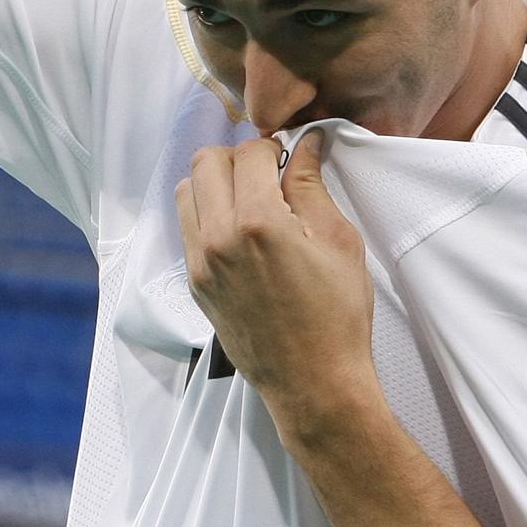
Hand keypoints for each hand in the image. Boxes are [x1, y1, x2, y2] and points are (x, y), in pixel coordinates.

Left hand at [175, 130, 377, 429]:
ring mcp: (200, 262)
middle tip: (267, 175)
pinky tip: (238, 230)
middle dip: (238, 158)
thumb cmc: (337, 315)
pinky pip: (187, 227)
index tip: (288, 159)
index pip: (248, 152)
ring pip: (188, 190)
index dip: (273, 148)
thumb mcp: (339, 242)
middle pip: (206, 161)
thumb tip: (304, 144)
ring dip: (215, 183)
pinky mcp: (195, 283)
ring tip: (249, 200)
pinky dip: (207, 213)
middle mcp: (218, 237)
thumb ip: (312, 185)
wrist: (313, 382)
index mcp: (258, 222)